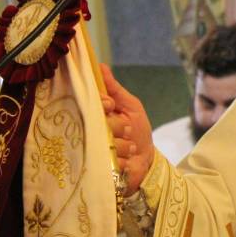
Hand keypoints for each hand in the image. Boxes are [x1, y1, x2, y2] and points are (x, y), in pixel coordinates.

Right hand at [101, 64, 154, 194]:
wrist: (145, 160)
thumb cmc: (137, 130)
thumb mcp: (131, 106)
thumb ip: (115, 89)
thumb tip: (100, 66)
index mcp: (95, 116)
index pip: (91, 104)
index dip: (102, 104)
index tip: (110, 105)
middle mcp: (90, 133)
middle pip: (97, 124)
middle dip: (116, 127)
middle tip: (127, 130)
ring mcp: (93, 152)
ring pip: (104, 145)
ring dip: (123, 147)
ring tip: (130, 148)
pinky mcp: (99, 170)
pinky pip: (110, 164)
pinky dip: (124, 162)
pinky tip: (128, 162)